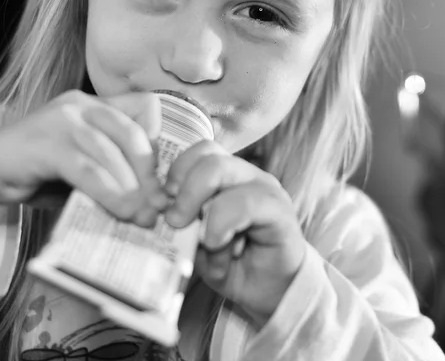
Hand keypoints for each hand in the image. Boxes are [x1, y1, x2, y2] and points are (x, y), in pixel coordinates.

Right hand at [0, 90, 167, 225]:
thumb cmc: (38, 170)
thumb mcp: (83, 164)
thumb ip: (111, 171)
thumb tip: (149, 202)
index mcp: (96, 105)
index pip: (146, 107)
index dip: (158, 142)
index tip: (159, 177)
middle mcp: (82, 105)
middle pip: (133, 132)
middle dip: (149, 174)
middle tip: (157, 206)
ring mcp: (62, 120)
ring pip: (111, 152)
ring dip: (132, 189)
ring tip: (142, 216)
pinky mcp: (46, 143)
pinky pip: (86, 169)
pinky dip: (107, 192)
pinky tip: (119, 210)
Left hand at [164, 140, 305, 325]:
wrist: (270, 293)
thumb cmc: (231, 264)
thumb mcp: (196, 242)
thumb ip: (182, 222)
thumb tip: (164, 212)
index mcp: (224, 175)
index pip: (199, 151)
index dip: (177, 171)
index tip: (164, 203)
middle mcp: (245, 173)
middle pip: (208, 155)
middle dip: (184, 189)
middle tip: (174, 221)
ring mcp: (265, 187)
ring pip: (222, 170)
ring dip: (200, 206)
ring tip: (201, 239)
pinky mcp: (280, 210)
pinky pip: (244, 203)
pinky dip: (221, 224)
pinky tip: (218, 245)